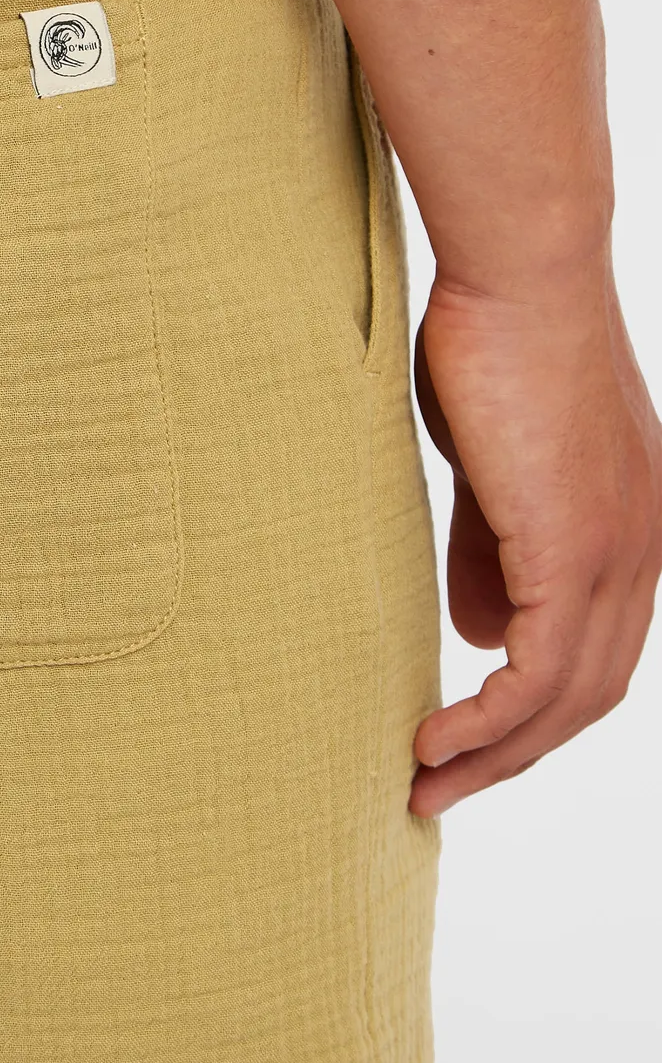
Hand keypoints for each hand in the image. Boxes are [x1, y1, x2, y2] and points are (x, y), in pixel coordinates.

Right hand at [409, 269, 661, 816]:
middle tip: (434, 789)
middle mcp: (644, 551)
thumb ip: (492, 550)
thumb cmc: (495, 346)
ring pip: (567, 696)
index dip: (531, 712)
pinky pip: (537, 670)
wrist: (521, 273)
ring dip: (492, 754)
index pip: (595, 653)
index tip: (462, 745)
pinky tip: (436, 738)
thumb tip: (478, 630)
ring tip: (423, 781)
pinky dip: (489, 720)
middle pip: (590, 693)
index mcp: (633, 530)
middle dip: (511, 755)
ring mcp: (618, 551)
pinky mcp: (574, 547)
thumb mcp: (492, 469)